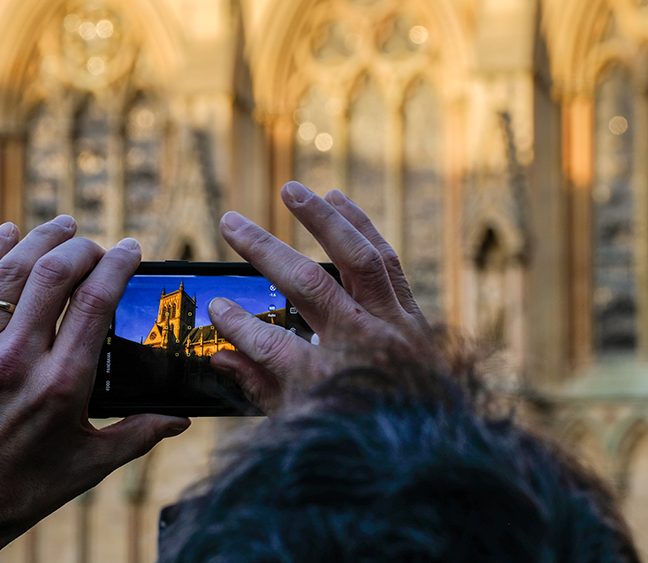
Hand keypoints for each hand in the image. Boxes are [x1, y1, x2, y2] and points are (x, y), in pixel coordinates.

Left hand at [0, 217, 189, 562]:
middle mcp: (19, 359)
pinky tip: (8, 233)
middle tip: (97, 244)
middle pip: (54, 273)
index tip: (130, 249)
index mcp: (62, 384)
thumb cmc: (23, 488)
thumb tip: (181, 418)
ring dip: (41, 238)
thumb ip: (140, 434)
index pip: (96, 301)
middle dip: (82, 246)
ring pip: (12, 270)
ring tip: (62, 225)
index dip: (117, 264)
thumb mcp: (90, 465)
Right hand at [209, 181, 440, 413]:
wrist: (432, 443)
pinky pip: (386, 259)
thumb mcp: (303, 420)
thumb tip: (219, 356)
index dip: (238, 327)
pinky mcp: (411, 311)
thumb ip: (260, 385)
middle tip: (231, 222)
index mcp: (333, 383)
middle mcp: (366, 346)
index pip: (273, 348)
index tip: (215, 305)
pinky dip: (362, 225)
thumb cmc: (357, 431)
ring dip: (323, 219)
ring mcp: (394, 324)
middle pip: (311, 287)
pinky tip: (338, 199)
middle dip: (265, 252)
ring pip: (358, 258)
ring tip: (291, 191)